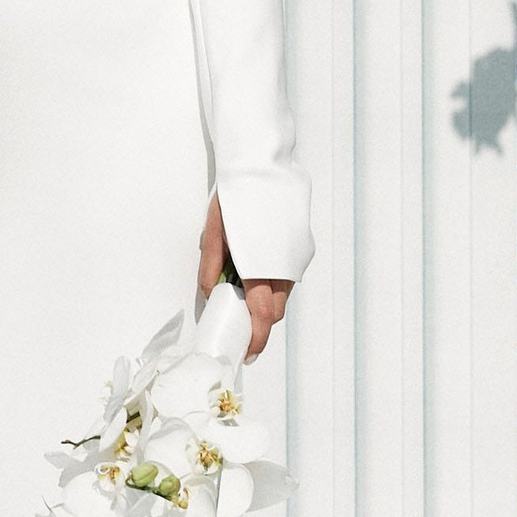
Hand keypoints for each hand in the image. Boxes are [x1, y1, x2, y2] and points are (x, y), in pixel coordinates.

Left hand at [198, 195, 290, 362]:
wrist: (263, 163)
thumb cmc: (234, 196)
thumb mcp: (214, 233)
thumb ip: (212, 269)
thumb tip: (213, 296)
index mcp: (262, 265)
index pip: (263, 315)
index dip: (256, 338)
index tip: (248, 353)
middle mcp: (287, 265)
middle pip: (275, 309)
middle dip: (259, 323)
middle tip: (240, 328)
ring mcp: (300, 256)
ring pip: (284, 292)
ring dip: (266, 300)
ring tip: (243, 295)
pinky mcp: (304, 246)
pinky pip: (289, 274)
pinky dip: (274, 281)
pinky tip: (257, 269)